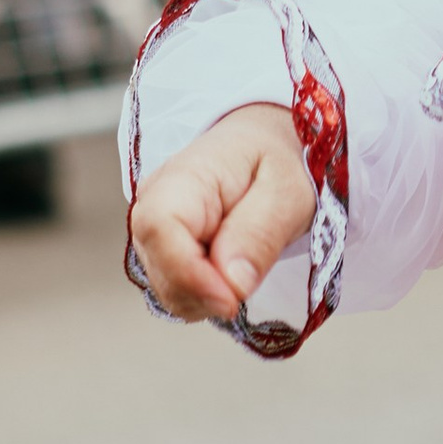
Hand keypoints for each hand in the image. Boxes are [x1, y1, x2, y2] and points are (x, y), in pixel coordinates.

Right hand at [129, 102, 315, 321]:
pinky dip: (205, 295)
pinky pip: (175, 289)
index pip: (160, 230)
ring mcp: (153, 229)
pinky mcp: (161, 249)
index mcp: (183, 176)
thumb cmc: (278, 160)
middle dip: (206, 293)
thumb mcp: (289, 191)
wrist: (265, 145)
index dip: (190, 275)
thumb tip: (233, 285)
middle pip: (159, 269)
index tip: (232, 299)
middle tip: (250, 278)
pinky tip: (230, 270)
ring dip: (207, 296)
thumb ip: (261, 233)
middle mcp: (153, 203)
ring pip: (166, 288)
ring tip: (245, 264)